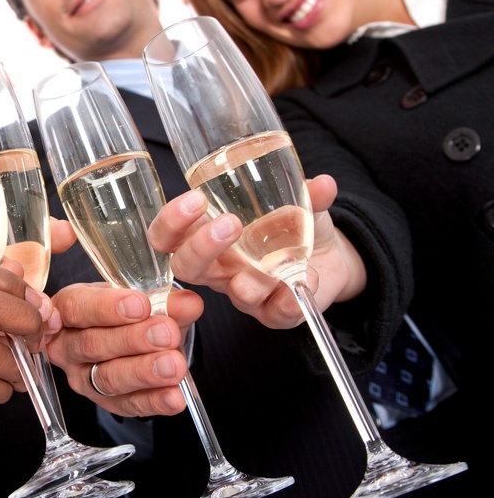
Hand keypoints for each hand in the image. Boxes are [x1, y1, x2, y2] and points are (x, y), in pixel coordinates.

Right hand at [44, 283, 202, 417]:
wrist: (135, 340)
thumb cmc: (128, 312)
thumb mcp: (145, 299)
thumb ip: (165, 301)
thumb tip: (188, 304)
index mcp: (69, 309)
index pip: (76, 308)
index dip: (106, 307)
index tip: (141, 304)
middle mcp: (68, 346)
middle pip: (92, 344)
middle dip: (132, 339)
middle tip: (166, 333)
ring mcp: (82, 378)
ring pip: (107, 378)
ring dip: (143, 372)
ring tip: (173, 365)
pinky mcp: (104, 402)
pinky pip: (127, 405)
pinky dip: (153, 401)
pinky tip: (174, 395)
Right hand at [148, 174, 366, 328]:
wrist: (329, 257)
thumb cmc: (293, 224)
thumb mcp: (297, 201)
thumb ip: (305, 193)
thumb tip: (322, 183)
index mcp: (207, 236)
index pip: (169, 235)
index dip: (172, 222)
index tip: (196, 199)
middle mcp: (220, 268)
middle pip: (187, 267)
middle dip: (202, 247)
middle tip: (230, 223)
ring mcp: (244, 292)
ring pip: (236, 293)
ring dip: (255, 277)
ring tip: (279, 258)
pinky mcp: (274, 313)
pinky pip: (276, 314)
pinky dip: (291, 298)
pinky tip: (307, 279)